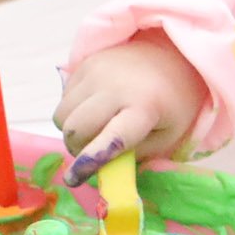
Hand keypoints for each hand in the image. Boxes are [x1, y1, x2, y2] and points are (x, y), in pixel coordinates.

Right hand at [54, 34, 207, 184]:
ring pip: (62, 114)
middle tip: (91, 151)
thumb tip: (100, 169)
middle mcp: (117, 86)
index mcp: (145, 107)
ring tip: (94, 127)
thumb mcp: (166, 136)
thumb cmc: (171, 103)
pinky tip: (95, 106)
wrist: (171, 56)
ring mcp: (97, 71)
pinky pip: (64, 98)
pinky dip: (73, 110)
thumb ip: (134, 155)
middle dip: (77, 147)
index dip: (91, 160)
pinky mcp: (85, 62)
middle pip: (75, 129)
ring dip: (72, 130)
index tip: (73, 178)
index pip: (112, 138)